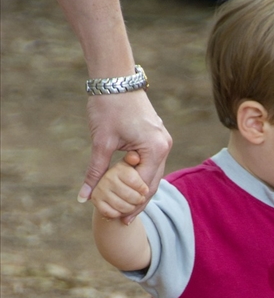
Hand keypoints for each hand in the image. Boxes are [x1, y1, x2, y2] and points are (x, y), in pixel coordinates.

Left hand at [78, 91, 171, 210]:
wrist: (116, 78)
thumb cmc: (108, 106)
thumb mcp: (101, 142)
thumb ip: (95, 172)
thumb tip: (84, 198)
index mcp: (155, 149)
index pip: (144, 186)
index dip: (131, 204)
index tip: (119, 218)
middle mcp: (165, 146)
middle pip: (153, 184)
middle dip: (138, 202)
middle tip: (124, 220)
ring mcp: (163, 141)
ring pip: (154, 175)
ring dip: (140, 191)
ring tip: (126, 208)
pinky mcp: (157, 137)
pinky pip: (152, 163)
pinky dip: (141, 176)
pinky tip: (129, 187)